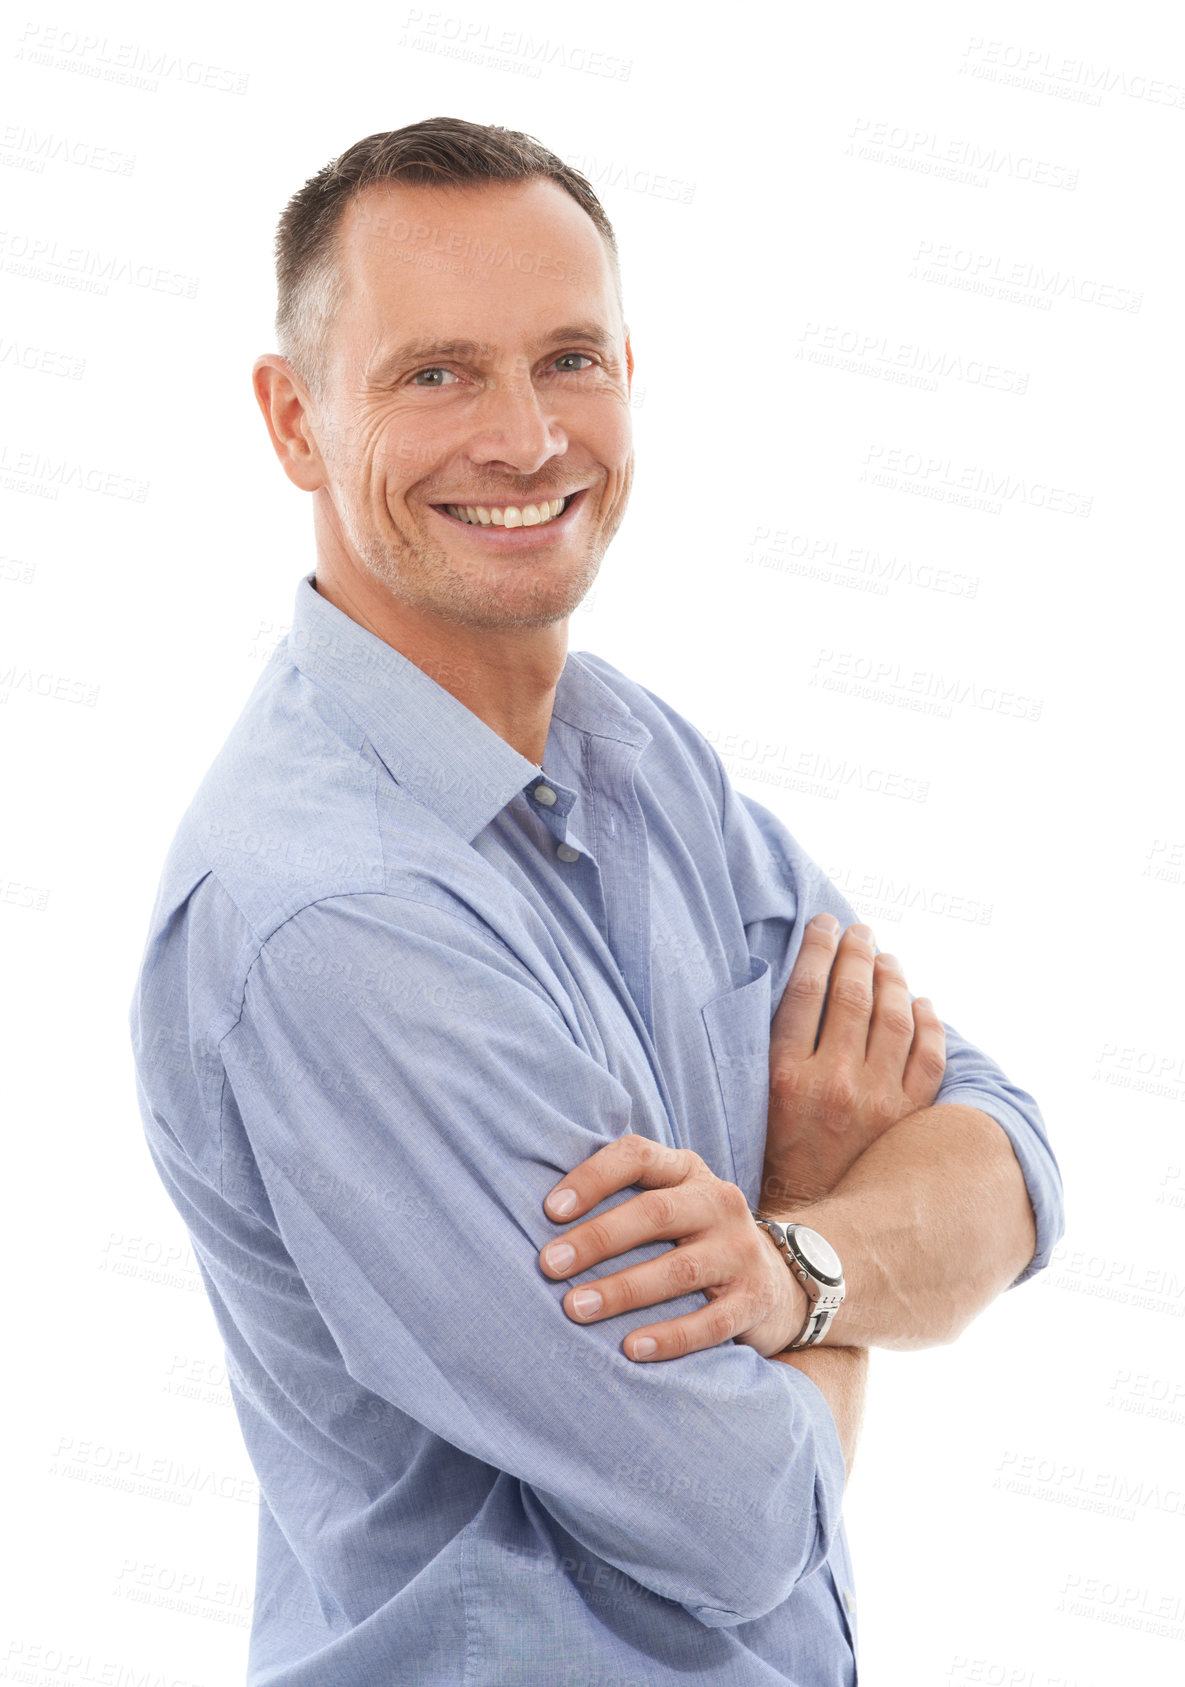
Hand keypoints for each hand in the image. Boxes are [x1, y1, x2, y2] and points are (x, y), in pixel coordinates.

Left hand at [538, 1134, 807, 1361]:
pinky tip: (631, 1349)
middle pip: (654, 1212)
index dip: (593, 1177)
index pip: (638, 1155)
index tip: (549, 1210)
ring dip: (623, 1290)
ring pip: (680, 1268)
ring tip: (575, 1308)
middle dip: (597, 1239)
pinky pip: (712, 1320)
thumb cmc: (693, 1237)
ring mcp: (741, 1250)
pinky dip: (670, 1336)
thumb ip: (620, 1198)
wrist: (779, 1280)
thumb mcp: (668, 1203)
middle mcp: (718, 1201)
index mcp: (687, 1171)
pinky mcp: (755, 1299)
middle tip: (549, 1265)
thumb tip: (537, 1217)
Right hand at [762, 915, 945, 1208]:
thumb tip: (799, 989)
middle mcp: (834, 1083)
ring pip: (895, 1018)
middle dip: (857, 952)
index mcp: (787, 1076)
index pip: (805, 991)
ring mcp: (877, 1101)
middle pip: (853, 996)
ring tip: (887, 959)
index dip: (817, 948)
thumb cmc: (775, 1157)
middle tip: (860, 930)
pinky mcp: (907, 1118)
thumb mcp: (759, 1101)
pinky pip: (929, 1057)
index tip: (824, 923)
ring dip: (893, 978)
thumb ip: (776, 1049)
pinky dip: (929, 1023)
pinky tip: (922, 1004)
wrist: (809, 1226)